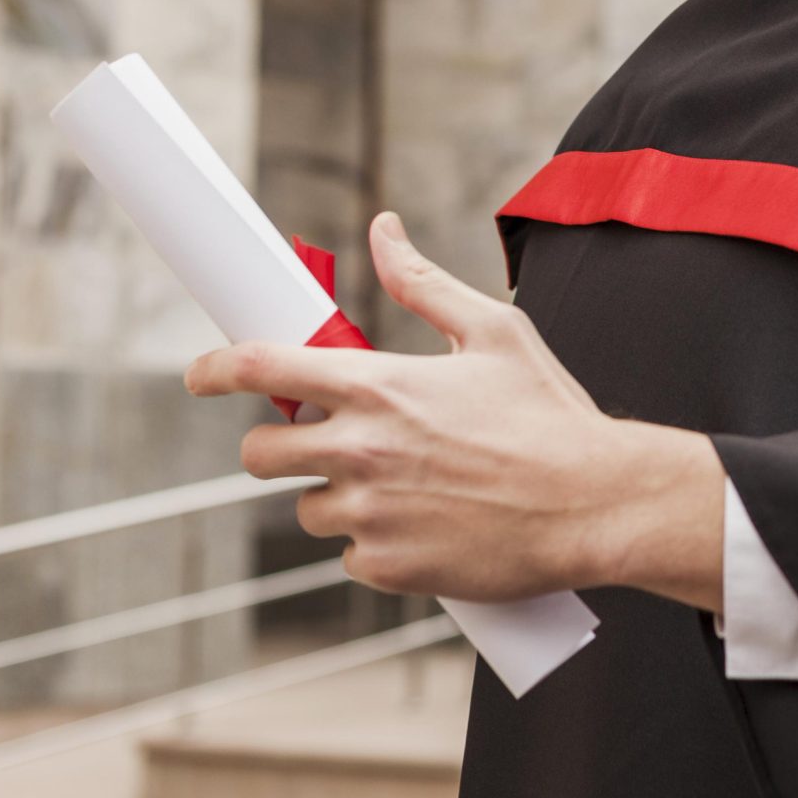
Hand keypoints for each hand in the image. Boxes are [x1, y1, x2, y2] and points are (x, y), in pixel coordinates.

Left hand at [185, 213, 726, 608]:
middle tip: (319, 443)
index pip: (262, 370)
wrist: (596, 504)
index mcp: (379, 386)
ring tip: (405, 487)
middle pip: (259, 456)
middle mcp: (362, 451)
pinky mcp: (389, 568)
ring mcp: (371, 515)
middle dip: (276, 448)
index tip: (201, 375)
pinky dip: (377, 545)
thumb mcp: (494, 332)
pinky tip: (427, 527)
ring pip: (308, 510)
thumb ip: (423, 283)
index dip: (215, 369)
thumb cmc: (550, 415)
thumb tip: (384, 229)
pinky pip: (351, 558)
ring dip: (338, 498)